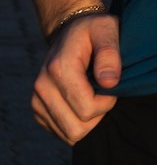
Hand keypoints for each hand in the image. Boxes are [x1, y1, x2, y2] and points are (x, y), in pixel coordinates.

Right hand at [32, 12, 120, 144]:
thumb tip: (109, 83)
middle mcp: (42, 87)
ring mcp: (37, 101)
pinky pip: (62, 133)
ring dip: (88, 122)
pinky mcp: (38, 110)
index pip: (86, 109)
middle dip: (98, 116)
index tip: (112, 84)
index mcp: (58, 68)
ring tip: (94, 95)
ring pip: (70, 135)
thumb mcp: (106, 29)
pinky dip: (77, 123)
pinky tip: (83, 101)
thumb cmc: (93, 29)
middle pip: (77, 128)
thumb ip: (110, 53)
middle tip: (104, 92)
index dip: (107, 102)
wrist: (70, 31)